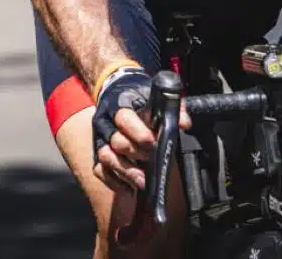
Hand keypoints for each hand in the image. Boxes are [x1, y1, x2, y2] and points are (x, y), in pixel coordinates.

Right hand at [91, 70, 191, 192]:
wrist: (117, 93)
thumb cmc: (139, 98)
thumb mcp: (154, 97)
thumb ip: (172, 108)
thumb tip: (184, 124)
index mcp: (120, 106)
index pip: (124, 118)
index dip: (138, 132)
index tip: (153, 142)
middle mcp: (106, 123)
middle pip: (116, 142)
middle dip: (136, 153)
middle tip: (152, 160)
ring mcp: (100, 139)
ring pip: (106, 158)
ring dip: (126, 172)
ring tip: (142, 182)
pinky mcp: (97, 153)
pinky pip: (99, 171)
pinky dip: (113, 182)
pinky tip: (129, 189)